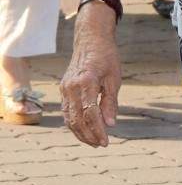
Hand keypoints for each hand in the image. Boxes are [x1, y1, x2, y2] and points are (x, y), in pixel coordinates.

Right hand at [61, 20, 121, 146]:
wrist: (91, 39)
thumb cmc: (106, 57)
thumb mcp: (114, 79)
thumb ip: (110, 103)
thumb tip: (110, 124)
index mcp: (87, 82)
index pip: (90, 114)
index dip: (97, 130)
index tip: (106, 142)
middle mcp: (72, 86)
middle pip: (76, 119)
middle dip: (88, 135)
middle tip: (100, 144)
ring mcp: (65, 88)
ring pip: (68, 118)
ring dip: (80, 132)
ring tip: (93, 141)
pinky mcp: (63, 89)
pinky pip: (66, 111)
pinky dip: (74, 123)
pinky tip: (84, 130)